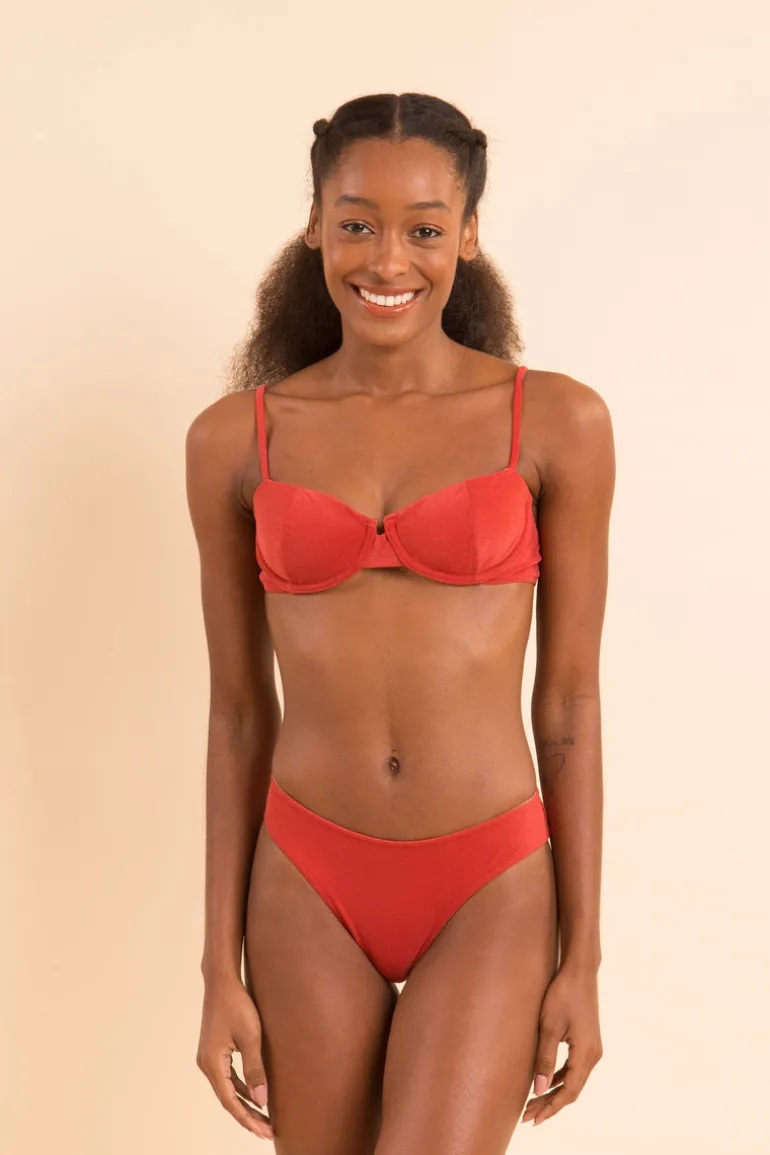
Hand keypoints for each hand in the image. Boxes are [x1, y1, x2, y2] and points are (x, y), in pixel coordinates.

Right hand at [196, 972, 273, 1141]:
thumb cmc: (237, 1005)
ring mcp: (209, 1058)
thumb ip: (255, 1070)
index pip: (231, 1102)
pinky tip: (254, 1095)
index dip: (248, 1119)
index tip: (266, 1131)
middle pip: (228, 1099)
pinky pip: (228, 1077)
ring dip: (245, 1104)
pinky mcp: (214, 1051)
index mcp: (213, 1064)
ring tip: (264, 1119)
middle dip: (248, 1116)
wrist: (222, 981)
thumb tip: (261, 1101)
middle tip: (268, 1131)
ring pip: (228, 1089)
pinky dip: (241, 1089)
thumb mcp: (251, 1037)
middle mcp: (206, 1065)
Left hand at [522, 961, 602, 1126]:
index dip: (550, 1108)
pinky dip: (559, 1078)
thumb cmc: (563, 994)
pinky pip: (574, 1068)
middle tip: (527, 1116)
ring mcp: (592, 1048)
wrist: (580, 971)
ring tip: (532, 1103)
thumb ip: (545, 1059)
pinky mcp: (587, 1041)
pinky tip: (544, 1080)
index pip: (568, 1092)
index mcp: (586, 1054)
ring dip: (554, 1092)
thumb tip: (538, 1090)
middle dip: (550, 1104)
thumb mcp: (549, 1026)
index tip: (532, 1119)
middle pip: (572, 1089)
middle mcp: (593, 1055)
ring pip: (573, 1080)